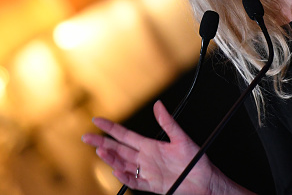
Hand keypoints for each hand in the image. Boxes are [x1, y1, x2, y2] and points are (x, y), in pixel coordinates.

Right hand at [82, 101, 220, 193]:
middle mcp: (145, 158)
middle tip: (86, 137)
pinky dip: (125, 177)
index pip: (125, 135)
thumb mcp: (181, 138)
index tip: (97, 120)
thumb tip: (158, 105)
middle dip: (102, 142)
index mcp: (150, 145)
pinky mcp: (153, 186)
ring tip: (100, 151)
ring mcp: (147, 172)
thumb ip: (168, 123)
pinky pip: (135, 182)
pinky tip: (117, 171)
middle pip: (119, 149)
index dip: (111, 128)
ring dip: (111, 158)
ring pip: (123, 164)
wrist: (205, 180)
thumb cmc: (196, 159)